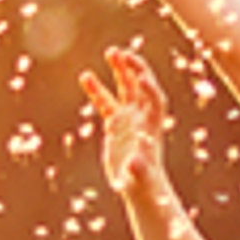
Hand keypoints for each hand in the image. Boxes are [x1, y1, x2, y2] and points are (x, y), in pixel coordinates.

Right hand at [82, 47, 173, 197]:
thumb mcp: (140, 177)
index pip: (155, 102)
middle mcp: (142, 118)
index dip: (150, 89)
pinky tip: (85, 76)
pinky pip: (106, 101)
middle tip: (124, 53)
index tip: (142, 78)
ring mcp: (129, 119)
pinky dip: (97, 89)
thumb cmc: (143, 184)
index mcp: (151, 127)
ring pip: (125, 88)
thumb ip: (138, 168)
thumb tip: (134, 162)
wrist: (140, 188)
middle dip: (135, 69)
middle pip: (141, 87)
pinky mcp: (116, 124)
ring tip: (111, 51)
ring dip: (120, 70)